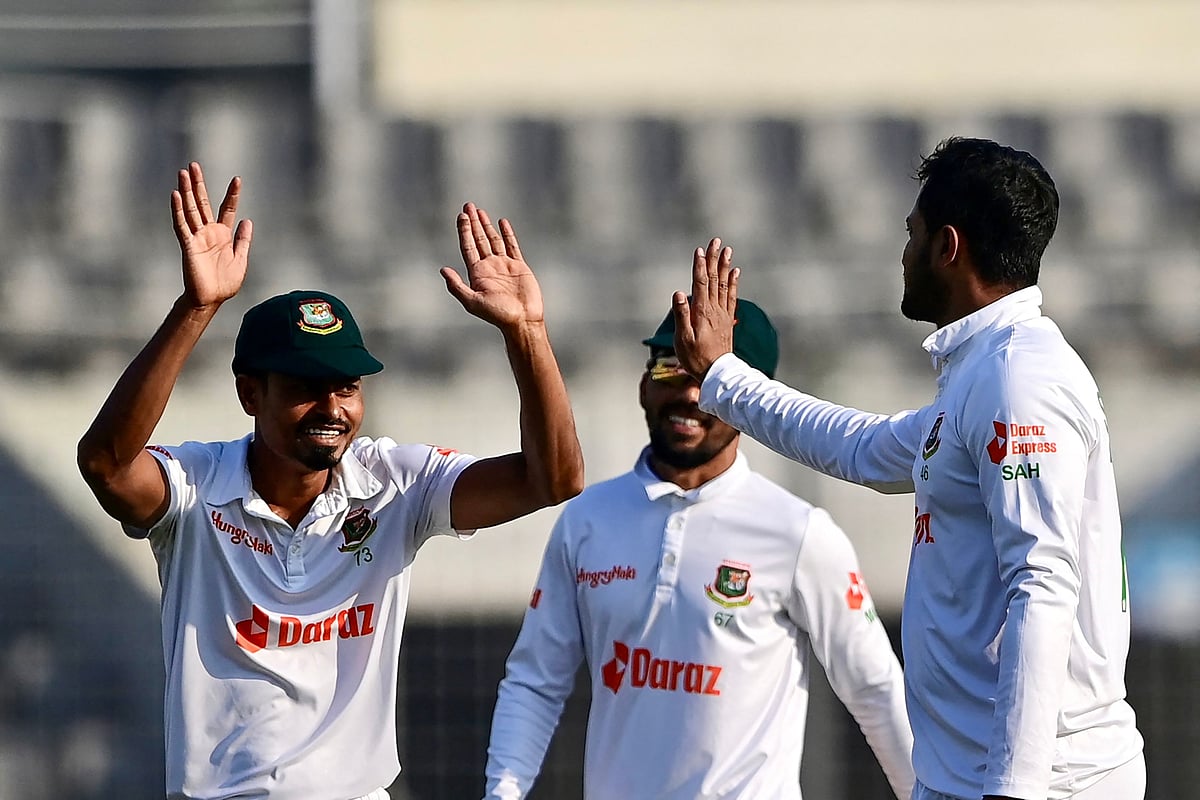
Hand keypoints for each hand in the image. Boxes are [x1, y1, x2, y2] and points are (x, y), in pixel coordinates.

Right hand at [171, 162, 251, 309]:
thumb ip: (243, 240)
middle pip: (202, 203)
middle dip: (198, 184)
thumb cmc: (225, 283)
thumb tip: (248, 220)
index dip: (232, 194)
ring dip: (186, 191)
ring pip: (190, 209)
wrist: (211, 299)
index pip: (227, 209)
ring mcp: (197, 237)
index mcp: (223, 235)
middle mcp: (208, 232)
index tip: (237, 179)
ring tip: (183, 172)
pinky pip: (181, 225)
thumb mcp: (240, 259)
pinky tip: (176, 195)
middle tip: (193, 165)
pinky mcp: (188, 245)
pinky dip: (178, 210)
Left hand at [441, 203, 542, 327]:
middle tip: (468, 205)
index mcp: (477, 273)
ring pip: (493, 240)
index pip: (468, 246)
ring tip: (480, 210)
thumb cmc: (498, 314)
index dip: (463, 230)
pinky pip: (512, 246)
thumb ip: (457, 286)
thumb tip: (443, 269)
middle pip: (478, 239)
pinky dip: (507, 234)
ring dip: (486, 225)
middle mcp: (489, 267)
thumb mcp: (473, 302)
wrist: (522, 320)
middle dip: (473, 222)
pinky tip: (502, 222)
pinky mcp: (519, 266)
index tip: (461, 216)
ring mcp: (504, 265)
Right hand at [672, 237, 738, 378]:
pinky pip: (732, 296)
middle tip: (716, 241)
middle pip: (714, 279)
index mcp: (702, 312)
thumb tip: (679, 293)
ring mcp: (723, 313)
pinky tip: (735, 272)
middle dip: (714, 259)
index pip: (700, 283)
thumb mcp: (682, 339)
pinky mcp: (727, 319)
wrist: (717, 373)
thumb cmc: (695, 358)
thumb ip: (681, 315)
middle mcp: (714, 309)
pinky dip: (733, 282)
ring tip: (727, 250)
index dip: (699, 266)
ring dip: (724, 266)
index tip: (699, 250)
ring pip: (724, 284)